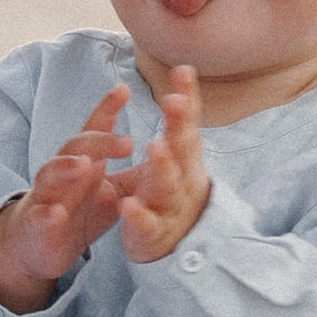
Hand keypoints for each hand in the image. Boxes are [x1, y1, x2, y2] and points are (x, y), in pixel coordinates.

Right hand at [0, 88, 131, 310]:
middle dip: (100, 141)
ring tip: (85, 164)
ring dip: (66, 167)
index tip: (124, 89)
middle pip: (77, 146)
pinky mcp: (37, 223)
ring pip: (51, 174)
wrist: (41, 247)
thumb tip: (171, 151)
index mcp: (85, 161)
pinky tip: (57, 214)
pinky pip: (41, 216)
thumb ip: (137, 174)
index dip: (107, 108)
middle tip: (128, 142)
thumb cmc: (79, 213)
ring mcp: (46, 196)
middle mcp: (63, 172)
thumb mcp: (114, 192)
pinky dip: (47, 214)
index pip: (95, 129)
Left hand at [115, 66, 212, 263]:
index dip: (186, 99)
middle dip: (179, 126)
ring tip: (154, 146)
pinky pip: (147, 224)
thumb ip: (180, 117)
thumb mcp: (180, 153)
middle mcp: (184, 179)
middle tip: (173, 102)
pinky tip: (128, 205)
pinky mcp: (154, 235)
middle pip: (183, 150)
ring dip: (163, 166)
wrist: (180, 249)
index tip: (182, 71)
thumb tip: (184, 67)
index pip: (188, 123)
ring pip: (168, 186)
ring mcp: (170, 207)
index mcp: (188, 158)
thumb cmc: (175, 191)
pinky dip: (139, 216)